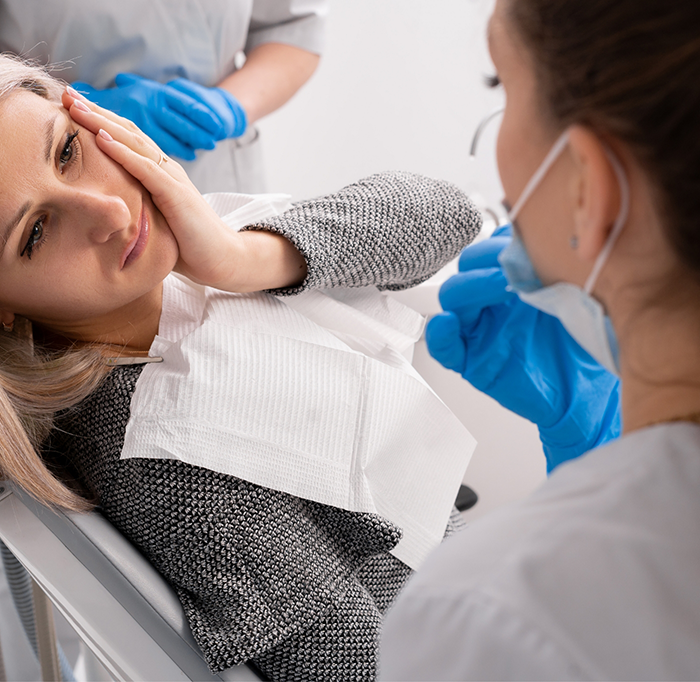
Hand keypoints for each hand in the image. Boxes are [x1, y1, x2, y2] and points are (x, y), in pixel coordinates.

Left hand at [63, 87, 305, 291]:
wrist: (220, 259)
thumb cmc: (187, 246)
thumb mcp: (153, 220)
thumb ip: (134, 206)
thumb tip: (103, 208)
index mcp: (159, 174)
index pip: (126, 139)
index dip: (99, 121)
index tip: (70, 107)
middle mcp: (166, 169)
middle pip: (127, 132)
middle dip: (95, 111)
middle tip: (65, 93)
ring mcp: (172, 179)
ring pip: (133, 142)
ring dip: (102, 123)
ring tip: (76, 107)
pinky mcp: (176, 195)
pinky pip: (145, 169)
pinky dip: (122, 152)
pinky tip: (101, 139)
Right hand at [426, 225, 620, 471]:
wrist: (588, 393)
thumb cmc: (585, 346)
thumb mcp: (579, 298)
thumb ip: (558, 268)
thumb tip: (546, 237)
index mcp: (514, 281)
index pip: (492, 248)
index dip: (501, 241)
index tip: (524, 242)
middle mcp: (492, 301)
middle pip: (466, 267)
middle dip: (485, 258)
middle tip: (513, 264)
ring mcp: (480, 329)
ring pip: (452, 299)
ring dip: (469, 286)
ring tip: (498, 287)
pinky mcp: (472, 361)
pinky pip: (444, 347)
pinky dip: (440, 335)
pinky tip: (447, 325)